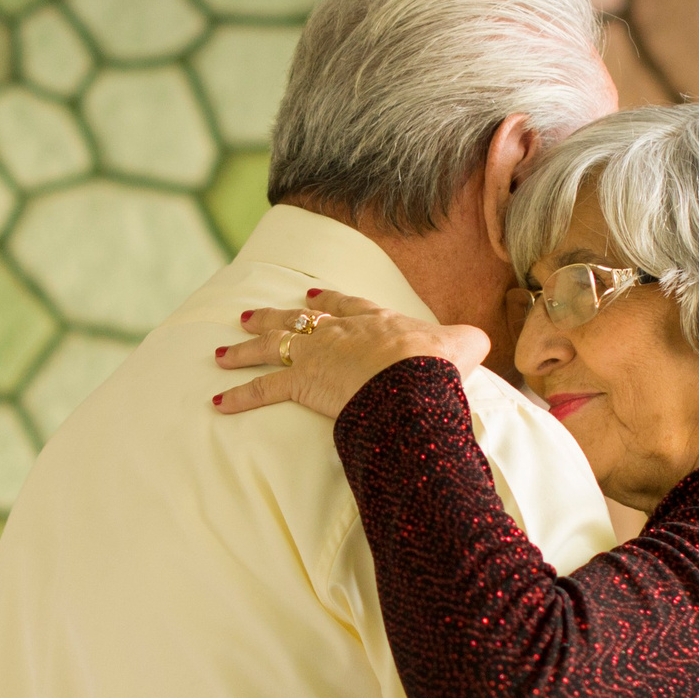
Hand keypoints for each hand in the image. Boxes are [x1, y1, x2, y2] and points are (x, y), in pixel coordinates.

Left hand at [213, 292, 488, 420]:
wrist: (412, 375)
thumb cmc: (437, 364)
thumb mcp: (464, 346)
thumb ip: (466, 343)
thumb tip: (481, 344)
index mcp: (375, 321)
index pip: (346, 305)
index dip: (327, 300)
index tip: (309, 295)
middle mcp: (339, 332)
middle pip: (296, 319)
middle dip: (270, 316)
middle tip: (247, 315)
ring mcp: (317, 354)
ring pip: (272, 347)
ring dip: (243, 350)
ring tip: (219, 352)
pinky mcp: (302, 383)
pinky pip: (264, 390)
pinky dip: (239, 396)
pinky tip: (217, 402)